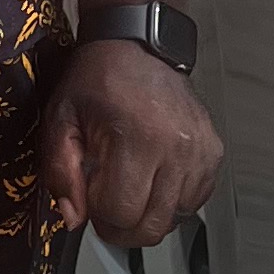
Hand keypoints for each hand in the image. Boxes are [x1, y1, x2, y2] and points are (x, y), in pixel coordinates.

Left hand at [39, 36, 223, 249]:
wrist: (137, 45)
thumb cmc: (97, 80)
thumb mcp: (61, 118)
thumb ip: (60, 171)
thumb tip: (74, 217)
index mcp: (136, 138)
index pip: (121, 213)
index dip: (99, 216)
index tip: (90, 200)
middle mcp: (176, 147)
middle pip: (153, 226)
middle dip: (123, 228)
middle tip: (108, 208)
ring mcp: (199, 152)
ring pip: (176, 218)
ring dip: (149, 214)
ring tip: (131, 188)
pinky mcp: (213, 152)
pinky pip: (195, 200)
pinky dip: (173, 201)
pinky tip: (154, 181)